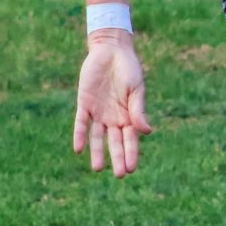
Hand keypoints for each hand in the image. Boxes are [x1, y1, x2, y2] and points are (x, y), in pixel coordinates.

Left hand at [72, 33, 151, 177]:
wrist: (110, 50)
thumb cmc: (128, 68)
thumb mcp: (136, 89)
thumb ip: (138, 110)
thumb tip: (147, 132)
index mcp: (130, 115)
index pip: (131, 139)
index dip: (131, 153)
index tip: (131, 169)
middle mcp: (114, 118)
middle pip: (115, 142)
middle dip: (117, 158)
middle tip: (118, 175)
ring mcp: (98, 112)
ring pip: (97, 137)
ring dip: (97, 152)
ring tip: (98, 168)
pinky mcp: (84, 104)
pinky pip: (81, 123)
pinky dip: (80, 135)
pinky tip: (79, 149)